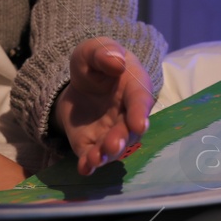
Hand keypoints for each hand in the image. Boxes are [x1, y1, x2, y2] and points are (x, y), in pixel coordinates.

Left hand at [53, 37, 153, 176]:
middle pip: (128, 131)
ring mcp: (110, 132)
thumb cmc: (96, 64)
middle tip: (112, 144)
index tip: (139, 124)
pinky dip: (89, 164)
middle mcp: (126, 115)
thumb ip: (103, 52)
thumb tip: (116, 62)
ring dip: (107, 155)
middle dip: (121, 139)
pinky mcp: (91, 143)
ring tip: (96, 158)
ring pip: (113, 147)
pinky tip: (84, 169)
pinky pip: (92, 156)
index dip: (139, 113)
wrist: (81, 82)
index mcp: (133, 88)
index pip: (140, 101)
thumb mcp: (93, 51)